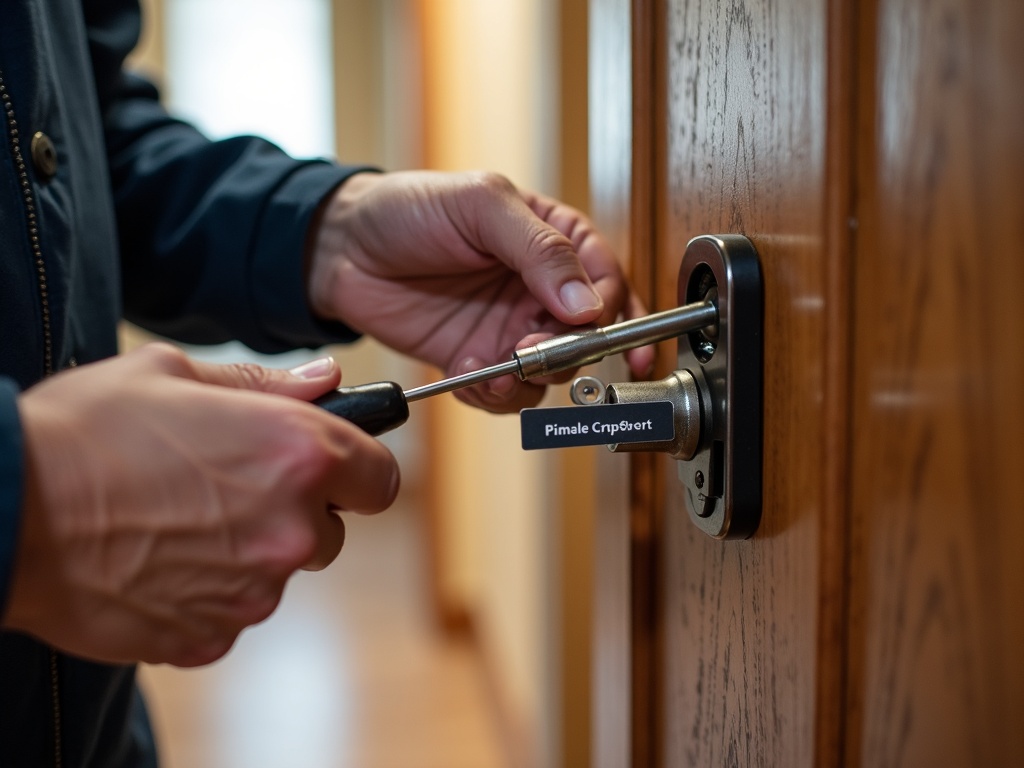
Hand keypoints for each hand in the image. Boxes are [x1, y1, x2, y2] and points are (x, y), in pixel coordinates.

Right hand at [5, 344, 397, 666]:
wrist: (3, 512)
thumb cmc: (84, 432)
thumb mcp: (173, 375)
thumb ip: (267, 384)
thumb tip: (326, 381)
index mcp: (297, 455)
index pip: (380, 479)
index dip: (359, 471)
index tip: (335, 468)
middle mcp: (289, 529)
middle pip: (330, 533)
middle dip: (294, 513)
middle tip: (229, 487)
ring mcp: (251, 592)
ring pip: (276, 573)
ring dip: (246, 553)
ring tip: (177, 521)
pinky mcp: (210, 636)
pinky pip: (230, 612)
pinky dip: (206, 592)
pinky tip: (157, 560)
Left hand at [307, 171, 652, 411]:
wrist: (342, 248)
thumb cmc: (409, 207)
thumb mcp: (481, 205)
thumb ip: (540, 248)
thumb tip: (587, 302)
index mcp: (554, 241)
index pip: (607, 281)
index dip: (613, 310)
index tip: (597, 328)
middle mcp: (539, 290)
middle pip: (586, 337)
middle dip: (566, 351)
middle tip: (531, 346)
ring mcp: (509, 329)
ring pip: (550, 375)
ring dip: (529, 380)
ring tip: (494, 368)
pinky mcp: (478, 361)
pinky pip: (505, 394)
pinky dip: (493, 394)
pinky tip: (467, 372)